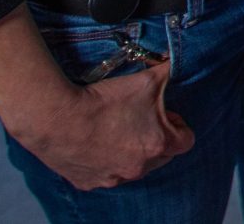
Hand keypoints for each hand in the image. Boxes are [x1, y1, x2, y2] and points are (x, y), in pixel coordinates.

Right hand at [7, 58, 193, 190]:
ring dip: (130, 152)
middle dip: (155, 139)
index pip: (186, 141)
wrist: (56, 118)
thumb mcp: (146, 79)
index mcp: (158, 145)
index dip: (178, 125)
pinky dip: (104, 161)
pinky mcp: (89, 182)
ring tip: (115, 129)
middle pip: (161, 157)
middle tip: (139, 119)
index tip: (165, 114)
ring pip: (133, 167)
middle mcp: (138, 168)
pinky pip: (105, 174)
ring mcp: (113, 178)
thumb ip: (169, 72)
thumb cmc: (103, 100)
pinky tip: (94, 142)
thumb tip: (177, 61)